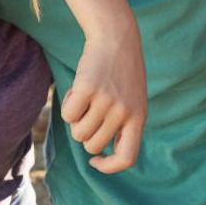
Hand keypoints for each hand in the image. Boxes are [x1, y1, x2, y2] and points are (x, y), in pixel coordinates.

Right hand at [62, 23, 146, 172]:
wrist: (117, 37)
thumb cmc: (121, 72)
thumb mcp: (132, 100)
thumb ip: (123, 125)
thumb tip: (98, 151)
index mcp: (138, 118)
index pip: (127, 158)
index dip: (108, 166)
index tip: (95, 160)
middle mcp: (125, 112)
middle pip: (92, 145)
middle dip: (85, 133)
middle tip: (90, 111)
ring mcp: (107, 101)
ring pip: (78, 132)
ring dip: (75, 119)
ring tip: (86, 98)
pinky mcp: (88, 89)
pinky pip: (67, 114)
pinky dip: (67, 104)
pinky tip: (78, 90)